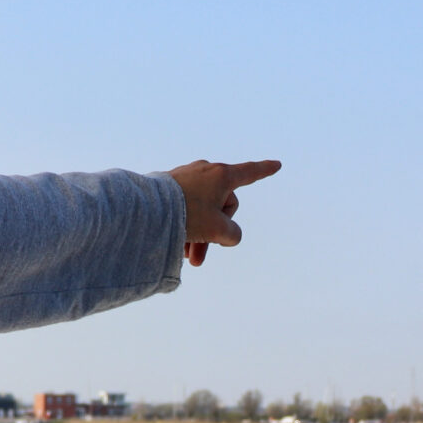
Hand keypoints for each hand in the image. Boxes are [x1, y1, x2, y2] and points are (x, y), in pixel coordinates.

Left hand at [165, 159, 280, 266]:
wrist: (145, 210)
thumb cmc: (187, 214)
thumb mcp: (218, 229)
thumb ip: (233, 233)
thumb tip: (227, 234)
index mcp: (222, 176)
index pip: (250, 173)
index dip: (265, 170)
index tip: (277, 165)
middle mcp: (205, 172)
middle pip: (223, 204)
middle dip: (216, 230)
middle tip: (202, 254)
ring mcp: (186, 178)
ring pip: (202, 210)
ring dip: (200, 235)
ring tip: (189, 258)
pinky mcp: (170, 187)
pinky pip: (186, 208)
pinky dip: (186, 227)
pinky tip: (178, 245)